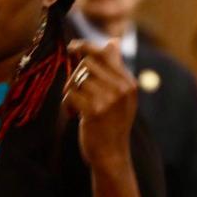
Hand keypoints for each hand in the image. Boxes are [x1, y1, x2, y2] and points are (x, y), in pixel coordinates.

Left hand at [63, 39, 137, 174]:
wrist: (111, 155)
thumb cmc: (112, 123)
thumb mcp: (121, 95)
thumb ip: (115, 68)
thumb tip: (113, 41)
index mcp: (129, 82)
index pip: (105, 53)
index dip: (85, 47)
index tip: (72, 47)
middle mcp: (122, 88)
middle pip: (87, 64)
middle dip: (75, 75)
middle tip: (75, 92)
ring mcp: (109, 99)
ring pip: (77, 79)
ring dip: (70, 92)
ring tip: (76, 106)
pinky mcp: (94, 110)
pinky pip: (70, 94)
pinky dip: (67, 105)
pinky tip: (74, 115)